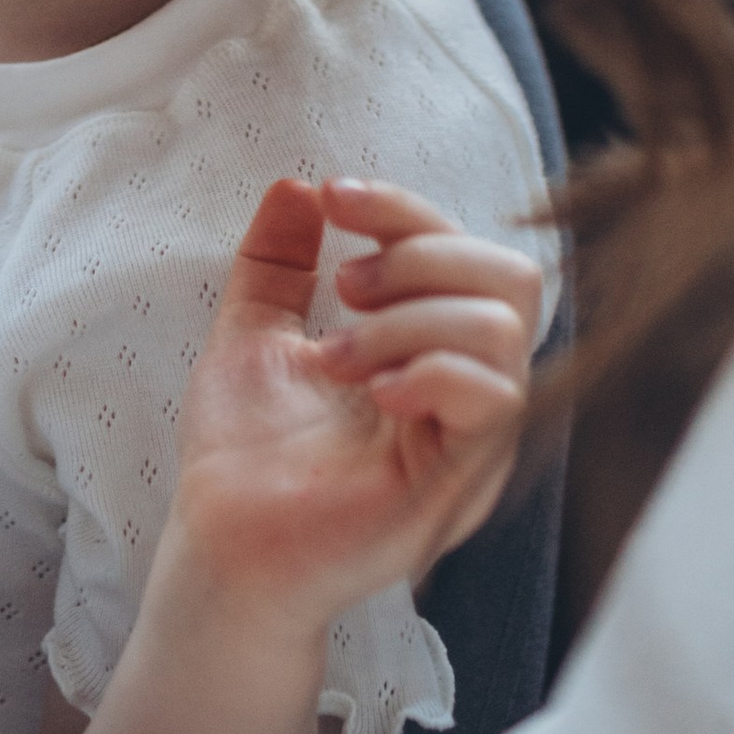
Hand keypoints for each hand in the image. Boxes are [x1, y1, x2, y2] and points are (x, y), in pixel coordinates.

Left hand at [160, 176, 544, 644]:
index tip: (332, 198)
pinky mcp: (457, 484)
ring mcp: (469, 441)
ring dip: (410, 317)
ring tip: (336, 353)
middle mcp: (465, 392)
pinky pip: (492, 400)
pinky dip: (430, 370)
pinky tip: (368, 389)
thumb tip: (295, 185)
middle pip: (512, 276)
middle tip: (344, 287)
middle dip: (420, 255)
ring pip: (504, 329)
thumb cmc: (242, 457)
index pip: (464, 252)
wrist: (220, 548)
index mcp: (429, 352)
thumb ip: (277, 262)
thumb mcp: (253, 333)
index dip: (405, 209)